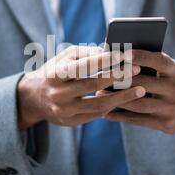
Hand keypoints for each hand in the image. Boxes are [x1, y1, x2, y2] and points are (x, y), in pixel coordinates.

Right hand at [17, 46, 145, 130]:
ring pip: (97, 105)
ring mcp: (63, 111)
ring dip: (121, 97)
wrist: (34, 98)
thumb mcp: (65, 57)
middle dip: (117, 77)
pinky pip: (95, 115)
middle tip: (138, 70)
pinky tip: (126, 100)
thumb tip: (111, 52)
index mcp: (55, 74)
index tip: (123, 54)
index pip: (82, 66)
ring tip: (141, 90)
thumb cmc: (55, 71)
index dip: (103, 60)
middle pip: (92, 86)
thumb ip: (87, 53)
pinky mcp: (69, 122)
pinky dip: (112, 107)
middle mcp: (57, 94)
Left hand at [99, 50, 174, 134]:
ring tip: (99, 94)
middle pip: (144, 84)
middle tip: (100, 76)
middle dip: (120, 80)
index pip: (158, 61)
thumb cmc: (170, 81)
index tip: (122, 53)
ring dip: (116, 100)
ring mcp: (172, 108)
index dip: (140, 56)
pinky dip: (120, 116)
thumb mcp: (168, 69)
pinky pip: (139, 120)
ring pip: (138, 104)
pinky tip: (106, 112)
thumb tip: (119, 56)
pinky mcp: (166, 124)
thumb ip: (150, 63)